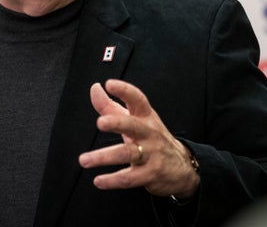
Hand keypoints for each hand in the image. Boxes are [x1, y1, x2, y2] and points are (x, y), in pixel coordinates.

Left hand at [78, 79, 199, 197]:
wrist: (182, 167)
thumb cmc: (151, 138)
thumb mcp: (135, 120)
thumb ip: (111, 106)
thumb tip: (95, 88)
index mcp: (145, 117)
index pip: (137, 99)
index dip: (124, 90)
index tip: (109, 84)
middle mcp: (149, 133)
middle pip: (133, 126)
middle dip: (117, 123)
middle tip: (100, 122)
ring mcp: (151, 154)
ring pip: (127, 154)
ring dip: (104, 157)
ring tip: (84, 160)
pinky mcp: (150, 174)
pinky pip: (129, 178)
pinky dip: (112, 180)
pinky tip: (98, 180)